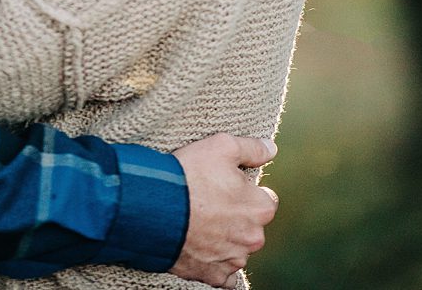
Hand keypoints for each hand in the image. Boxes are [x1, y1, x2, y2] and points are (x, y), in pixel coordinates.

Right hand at [170, 134, 277, 285]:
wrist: (151, 210)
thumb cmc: (189, 176)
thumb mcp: (223, 146)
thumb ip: (253, 148)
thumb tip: (271, 149)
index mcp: (261, 208)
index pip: (265, 200)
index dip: (246, 192)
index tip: (227, 188)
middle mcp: (252, 238)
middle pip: (251, 226)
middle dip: (236, 218)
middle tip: (210, 205)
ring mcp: (232, 260)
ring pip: (237, 249)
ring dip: (225, 241)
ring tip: (200, 225)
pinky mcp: (212, 276)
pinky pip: (222, 274)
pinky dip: (215, 264)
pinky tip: (202, 249)